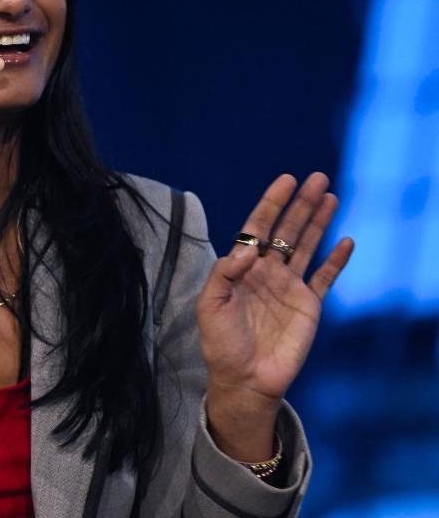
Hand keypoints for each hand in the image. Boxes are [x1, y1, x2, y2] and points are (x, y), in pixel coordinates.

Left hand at [196, 173, 353, 459]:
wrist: (244, 379)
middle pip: (287, 230)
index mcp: (242, 268)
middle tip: (316, 177)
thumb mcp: (210, 306)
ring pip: (307, 246)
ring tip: (329, 196)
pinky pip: (325, 277)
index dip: (271, 204)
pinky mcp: (308, 306)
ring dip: (318, 221)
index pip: (258, 228)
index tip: (285, 180)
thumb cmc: (221, 344)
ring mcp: (290, 287)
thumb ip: (224, 274)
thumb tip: (247, 248)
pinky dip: (336, 260)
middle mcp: (268, 272)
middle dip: (300, 204)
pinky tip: (345, 241)